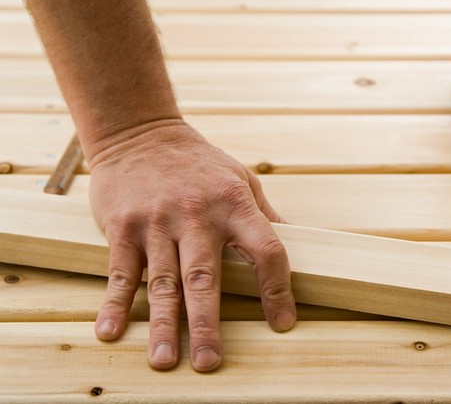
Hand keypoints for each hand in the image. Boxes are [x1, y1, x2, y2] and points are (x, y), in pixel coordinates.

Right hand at [89, 119, 295, 370]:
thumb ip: (264, 214)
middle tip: (211, 363)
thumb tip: (293, 243)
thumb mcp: (241, 178)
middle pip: (205, 277)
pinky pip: (121, 272)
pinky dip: (115, 304)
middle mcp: (197, 216)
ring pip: (163, 282)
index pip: (266, 250)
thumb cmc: (199, 162)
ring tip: (165, 360)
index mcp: (234, 205)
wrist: (141, 133)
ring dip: (163, 325)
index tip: (282, 323)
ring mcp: (158, 223)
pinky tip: (111, 332)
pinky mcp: (124, 227)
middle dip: (208, 323)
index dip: (278, 289)